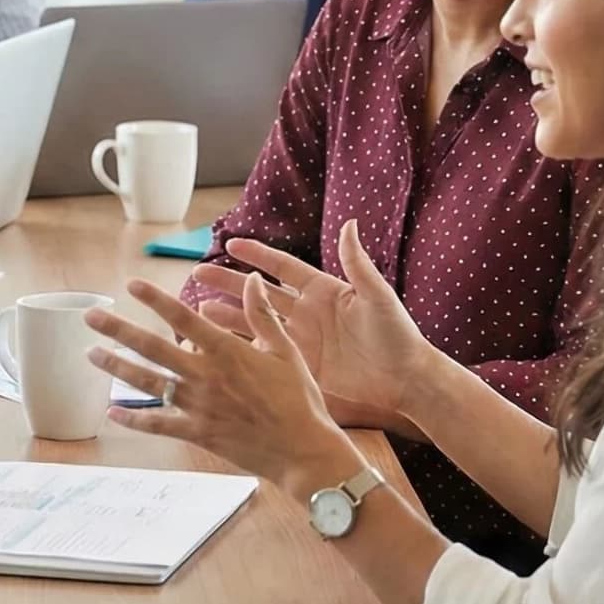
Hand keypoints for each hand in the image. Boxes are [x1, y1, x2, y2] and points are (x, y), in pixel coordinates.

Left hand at [85, 279, 357, 496]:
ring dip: (116, 368)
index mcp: (227, 351)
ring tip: (91, 354)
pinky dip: (134, 418)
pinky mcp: (197, 432)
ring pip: (148, 383)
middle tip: (90, 317)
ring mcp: (198, 406)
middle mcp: (206, 375)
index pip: (183, 318)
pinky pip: (158, 424)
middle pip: (152, 348)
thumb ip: (262, 314)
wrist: (303, 450)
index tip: (131, 285)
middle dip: (118, 330)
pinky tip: (112, 412)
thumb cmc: (299, 400)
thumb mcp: (285, 351)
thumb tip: (252, 279)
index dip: (155, 300)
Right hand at [188, 221, 433, 433]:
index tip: (230, 243)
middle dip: (229, 283)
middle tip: (197, 274)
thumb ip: (358, 262)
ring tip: (199, 310)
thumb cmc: (397, 334)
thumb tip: (349, 223)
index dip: (257, 255)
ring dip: (228, 316)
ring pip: (257, 323)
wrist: (406, 380)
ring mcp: (303, 339)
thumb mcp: (377, 296)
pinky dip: (243, 349)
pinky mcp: (302, 365)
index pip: (283, 267)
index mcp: (324, 290)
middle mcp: (308, 312)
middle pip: (260, 293)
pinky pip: (267, 353)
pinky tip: (220, 347)